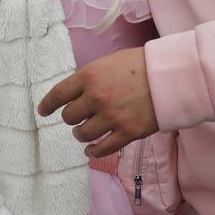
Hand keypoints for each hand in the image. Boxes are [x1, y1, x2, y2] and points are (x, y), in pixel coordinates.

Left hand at [38, 46, 157, 157]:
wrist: (170, 76)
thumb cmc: (141, 64)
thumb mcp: (108, 62)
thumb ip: (90, 78)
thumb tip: (76, 93)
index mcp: (89, 76)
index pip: (58, 94)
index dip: (47, 105)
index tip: (43, 111)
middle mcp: (96, 98)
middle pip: (69, 117)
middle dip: (71, 118)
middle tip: (77, 117)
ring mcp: (111, 117)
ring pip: (83, 134)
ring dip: (81, 134)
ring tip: (85, 132)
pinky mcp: (127, 133)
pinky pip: (102, 148)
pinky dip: (93, 151)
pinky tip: (91, 150)